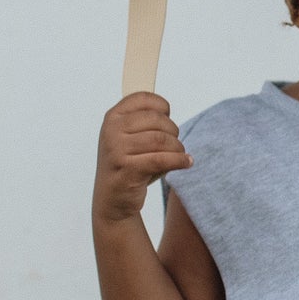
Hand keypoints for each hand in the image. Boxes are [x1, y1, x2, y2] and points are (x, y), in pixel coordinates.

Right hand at [93, 93, 192, 225]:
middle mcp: (111, 131)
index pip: (143, 99)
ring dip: (178, 148)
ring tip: (180, 154)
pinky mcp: (127, 170)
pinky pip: (162, 159)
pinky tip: (186, 162)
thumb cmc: (128, 165)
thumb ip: (142, 121)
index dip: (162, 106)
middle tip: (175, 143)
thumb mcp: (128, 138)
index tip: (168, 115)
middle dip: (173, 131)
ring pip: (161, 140)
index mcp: (112, 117)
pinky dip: (179, 160)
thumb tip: (165, 108)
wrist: (112, 200)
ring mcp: (117, 150)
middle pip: (156, 120)